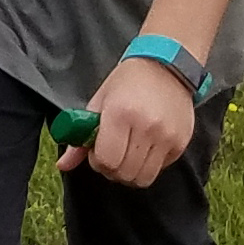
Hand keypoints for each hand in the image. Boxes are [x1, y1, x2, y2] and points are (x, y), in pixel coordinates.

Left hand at [60, 53, 195, 186]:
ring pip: (143, 178)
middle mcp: (146, 127)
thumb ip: (80, 137)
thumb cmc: (127, 82)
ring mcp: (167, 136)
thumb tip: (62, 165)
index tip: (97, 152)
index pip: (106, 160)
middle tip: (112, 155)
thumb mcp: (99, 102)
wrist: (166, 66)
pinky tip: (145, 147)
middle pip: (124, 174)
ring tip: (128, 155)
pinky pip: (160, 169)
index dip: (97, 162)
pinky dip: (149, 165)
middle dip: (112, 170)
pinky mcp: (181, 142)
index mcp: (120, 114)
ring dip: (131, 173)